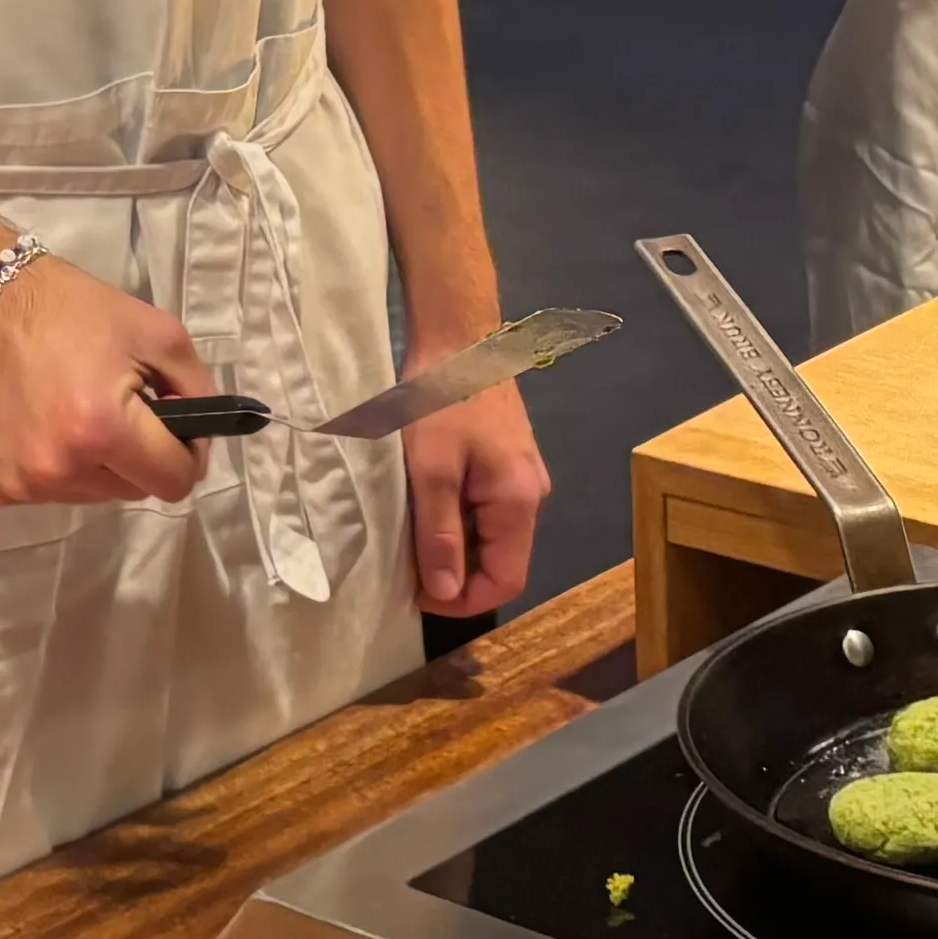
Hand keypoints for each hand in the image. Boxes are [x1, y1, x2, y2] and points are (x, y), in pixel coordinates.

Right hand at [0, 248, 209, 508]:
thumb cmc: (71, 311)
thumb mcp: (156, 333)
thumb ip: (198, 391)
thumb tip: (203, 442)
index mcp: (102, 429)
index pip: (174, 483)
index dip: (185, 455)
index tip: (175, 429)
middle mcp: (58, 468)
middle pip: (133, 491)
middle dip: (137, 457)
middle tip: (117, 408)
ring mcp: (20, 483)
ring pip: (90, 495)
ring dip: (95, 465)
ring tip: (73, 412)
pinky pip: (46, 494)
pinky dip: (54, 468)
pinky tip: (39, 425)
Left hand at [400, 366, 549, 618]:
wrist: (460, 337)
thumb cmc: (442, 400)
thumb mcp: (430, 471)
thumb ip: (440, 535)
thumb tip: (448, 594)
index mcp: (520, 502)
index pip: (507, 580)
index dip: (462, 601)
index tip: (417, 594)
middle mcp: (532, 496)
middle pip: (501, 562)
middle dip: (455, 574)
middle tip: (405, 564)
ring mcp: (523, 478)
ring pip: (492, 537)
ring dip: (453, 546)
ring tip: (410, 534)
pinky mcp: (508, 463)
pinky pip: (487, 511)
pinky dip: (458, 520)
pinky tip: (426, 504)